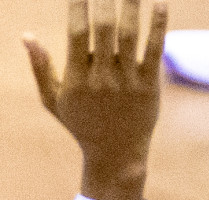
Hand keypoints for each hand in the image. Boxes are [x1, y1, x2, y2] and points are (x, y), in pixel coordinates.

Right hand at [23, 0, 168, 199]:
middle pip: (104, 29)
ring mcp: (128, 81)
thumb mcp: (53, 99)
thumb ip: (41, 68)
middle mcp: (103, 77)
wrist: (116, 154)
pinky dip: (158, 27)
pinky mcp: (149, 86)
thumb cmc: (81, 124)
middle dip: (104, 0)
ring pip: (130, 36)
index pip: (77, 32)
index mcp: (77, 76)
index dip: (78, 6)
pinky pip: (154, 51)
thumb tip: (26, 36)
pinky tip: (161, 4)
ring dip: (132, 5)